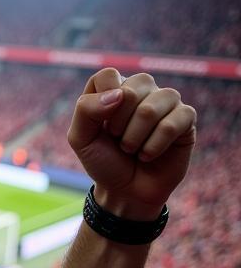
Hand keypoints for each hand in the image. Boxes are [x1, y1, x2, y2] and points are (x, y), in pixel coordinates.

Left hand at [68, 68, 196, 220]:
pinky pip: (173, 123)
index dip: (101, 104)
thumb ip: (86, 110)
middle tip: (118, 140)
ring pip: (151, 107)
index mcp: (114, 88)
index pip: (108, 75)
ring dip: (134, 138)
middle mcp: (142, 89)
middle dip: (118, 125)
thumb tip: (120, 93)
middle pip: (132, 88)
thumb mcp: (80, 139)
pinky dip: (154, 146)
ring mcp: (166, 101)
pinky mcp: (186, 117)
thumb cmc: (103, 162)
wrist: (125, 191)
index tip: (101, 126)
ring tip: (132, 149)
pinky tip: (148, 155)